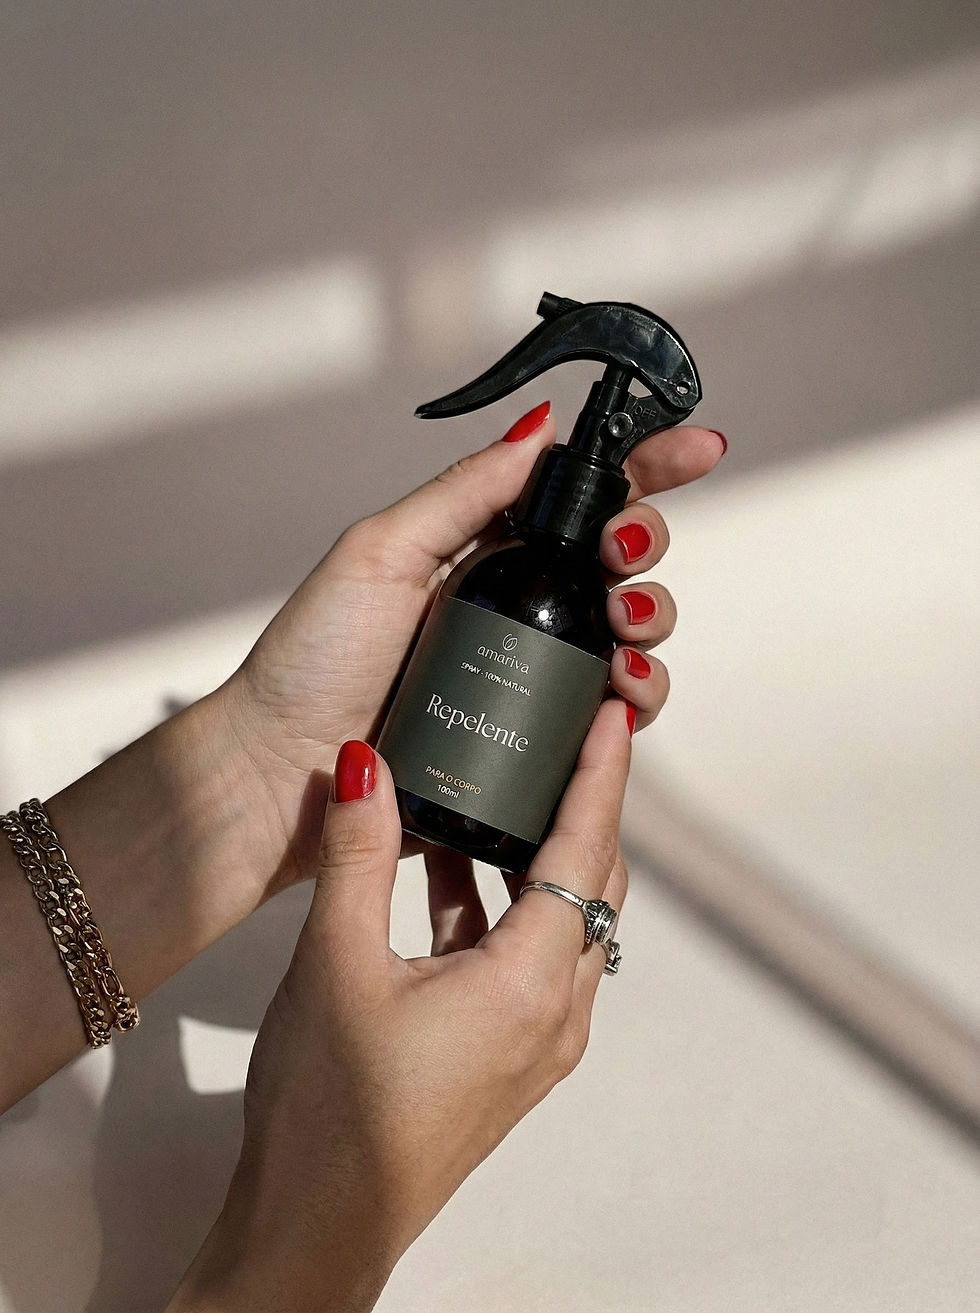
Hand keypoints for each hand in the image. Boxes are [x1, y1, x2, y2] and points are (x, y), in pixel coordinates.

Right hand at [169, 700, 631, 1312]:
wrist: (315, 1230)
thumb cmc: (328, 1112)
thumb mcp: (335, 962)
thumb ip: (358, 853)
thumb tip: (369, 762)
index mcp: (530, 984)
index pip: (586, 849)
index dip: (602, 773)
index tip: (612, 715)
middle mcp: (554, 1014)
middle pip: (592, 884)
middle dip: (583, 806)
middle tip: (561, 739)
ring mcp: (537, 1043)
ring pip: (561, 922)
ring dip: (534, 856)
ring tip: (497, 790)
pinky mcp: (507, 1057)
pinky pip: (526, 959)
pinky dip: (501, 906)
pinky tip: (448, 872)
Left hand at [222, 403, 724, 891]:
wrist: (284, 769)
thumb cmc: (312, 659)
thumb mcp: (381, 553)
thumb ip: (463, 493)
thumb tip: (539, 427)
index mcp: (480, 547)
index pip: (575, 495)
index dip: (643, 469)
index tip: (697, 448)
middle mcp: (513, 603)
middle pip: (617, 561)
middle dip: (645, 548)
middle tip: (622, 558)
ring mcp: (528, 669)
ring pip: (627, 635)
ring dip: (650, 622)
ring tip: (624, 632)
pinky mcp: (533, 734)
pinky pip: (610, 712)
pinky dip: (636, 697)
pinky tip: (620, 695)